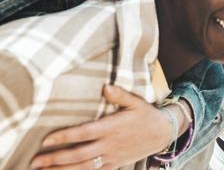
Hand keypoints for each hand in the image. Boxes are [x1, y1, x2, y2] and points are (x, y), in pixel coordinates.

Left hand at [31, 85, 173, 169]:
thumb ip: (120, 94)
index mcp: (112, 128)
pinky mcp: (114, 164)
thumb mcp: (136, 101)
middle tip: (35, 161)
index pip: (83, 134)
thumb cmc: (146, 115)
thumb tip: (105, 86)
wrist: (163, 133)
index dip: (64, 137)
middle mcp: (109, 145)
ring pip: (82, 167)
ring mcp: (111, 157)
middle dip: (55, 159)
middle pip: (78, 155)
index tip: (46, 140)